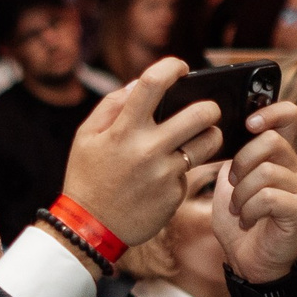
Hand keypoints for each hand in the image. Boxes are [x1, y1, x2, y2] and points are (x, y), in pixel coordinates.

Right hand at [56, 57, 221, 249]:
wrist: (91, 229)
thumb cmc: (87, 177)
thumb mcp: (86, 137)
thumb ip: (111, 105)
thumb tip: (138, 83)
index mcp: (123, 129)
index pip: (153, 83)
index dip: (172, 67)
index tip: (180, 68)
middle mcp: (148, 148)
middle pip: (201, 113)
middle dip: (210, 105)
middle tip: (204, 108)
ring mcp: (165, 173)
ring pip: (210, 141)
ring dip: (209, 134)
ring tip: (198, 137)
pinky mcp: (176, 194)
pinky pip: (191, 172)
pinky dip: (183, 169)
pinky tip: (166, 176)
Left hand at [210, 102, 296, 285]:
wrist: (249, 263)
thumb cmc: (239, 223)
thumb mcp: (227, 185)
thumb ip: (230, 159)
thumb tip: (220, 134)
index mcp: (277, 156)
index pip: (287, 117)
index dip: (271, 111)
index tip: (250, 123)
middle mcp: (294, 167)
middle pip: (270, 140)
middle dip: (241, 162)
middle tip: (233, 186)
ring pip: (265, 171)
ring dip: (241, 193)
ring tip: (239, 210)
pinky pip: (269, 196)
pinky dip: (249, 209)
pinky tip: (248, 220)